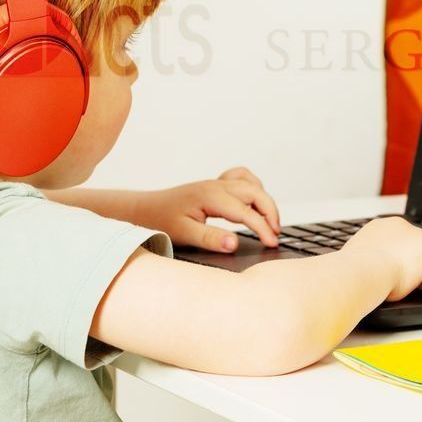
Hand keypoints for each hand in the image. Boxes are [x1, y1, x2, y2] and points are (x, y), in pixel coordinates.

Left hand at [147, 167, 280, 252]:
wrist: (146, 209)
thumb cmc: (162, 221)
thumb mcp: (183, 234)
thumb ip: (210, 239)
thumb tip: (234, 243)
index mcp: (211, 197)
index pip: (246, 212)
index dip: (262, 228)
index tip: (272, 244)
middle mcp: (217, 186)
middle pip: (256, 192)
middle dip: (271, 212)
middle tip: (275, 234)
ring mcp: (217, 183)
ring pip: (252, 184)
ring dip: (264, 200)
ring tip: (269, 221)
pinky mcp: (216, 185)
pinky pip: (241, 177)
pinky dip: (253, 186)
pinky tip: (253, 202)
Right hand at [341, 217, 421, 300]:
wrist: (364, 270)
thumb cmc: (357, 270)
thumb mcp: (360, 259)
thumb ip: (369, 258)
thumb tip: (370, 266)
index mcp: (379, 227)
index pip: (397, 242)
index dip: (396, 259)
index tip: (389, 272)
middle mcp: (399, 225)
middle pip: (414, 246)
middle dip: (410, 263)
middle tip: (398, 278)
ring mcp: (417, 234)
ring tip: (408, 280)